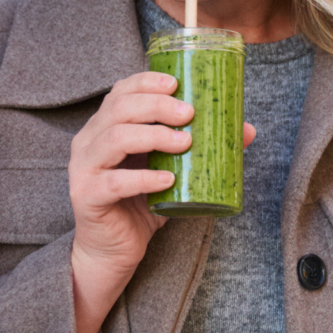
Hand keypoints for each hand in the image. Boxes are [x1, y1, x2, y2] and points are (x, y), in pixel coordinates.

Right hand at [67, 71, 255, 332]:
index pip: (120, 91)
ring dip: (154, 136)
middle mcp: (89, 141)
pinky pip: (114, 182)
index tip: (176, 83)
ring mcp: (84, 168)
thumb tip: (248, 130)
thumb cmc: (141, 204)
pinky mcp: (86, 196)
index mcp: (105, 126)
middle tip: (189, 114)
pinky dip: (143, 178)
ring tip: (185, 143)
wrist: (114, 250)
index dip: (146, 82)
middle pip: (119, 109)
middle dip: (157, 106)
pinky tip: (167, 180)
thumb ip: (201, 149)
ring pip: (114, 139)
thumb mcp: (174, 171)